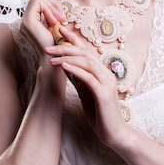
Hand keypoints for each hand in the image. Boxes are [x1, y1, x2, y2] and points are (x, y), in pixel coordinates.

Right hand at [20, 0, 67, 58]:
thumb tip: (53, 2)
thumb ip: (51, 14)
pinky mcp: (28, 21)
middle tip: (62, 17)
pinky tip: (54, 22)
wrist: (54, 59)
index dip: (52, 3)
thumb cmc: (57, 44)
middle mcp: (26, 19)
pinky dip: (49, 9)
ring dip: (52, 6)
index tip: (61, 16)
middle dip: (53, 3)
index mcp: (32, 20)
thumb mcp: (55, 25)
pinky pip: (38, 3)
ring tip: (60, 20)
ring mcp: (25, 20)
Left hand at [45, 28, 127, 146]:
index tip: (60, 31)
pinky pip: (88, 78)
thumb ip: (79, 79)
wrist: (114, 133)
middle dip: (66, 47)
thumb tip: (65, 66)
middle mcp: (106, 73)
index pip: (87, 51)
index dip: (74, 39)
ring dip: (68, 58)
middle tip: (48, 46)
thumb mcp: (86, 92)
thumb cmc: (100, 114)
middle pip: (85, 53)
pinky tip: (63, 67)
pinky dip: (75, 70)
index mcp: (102, 72)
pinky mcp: (104, 93)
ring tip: (52, 57)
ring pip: (87, 63)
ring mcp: (107, 82)